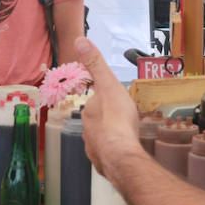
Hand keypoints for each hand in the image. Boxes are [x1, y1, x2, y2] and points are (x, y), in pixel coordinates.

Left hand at [74, 36, 141, 177]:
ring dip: (111, 137)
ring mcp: (94, 148)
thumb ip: (95, 64)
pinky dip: (113, 153)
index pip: (96, 103)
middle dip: (109, 120)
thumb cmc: (118, 120)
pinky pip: (107, 155)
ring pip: (102, 139)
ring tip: (124, 136)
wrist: (121, 154)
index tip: (117, 103)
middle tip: (124, 119)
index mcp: (89, 111)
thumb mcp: (109, 84)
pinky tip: (122, 152)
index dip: (107, 101)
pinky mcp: (102, 163)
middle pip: (98, 121)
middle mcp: (87, 130)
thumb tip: (79, 41)